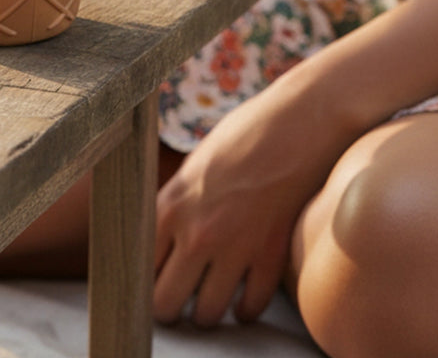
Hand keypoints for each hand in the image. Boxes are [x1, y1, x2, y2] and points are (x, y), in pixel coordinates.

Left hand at [153, 70, 354, 325]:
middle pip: (165, 303)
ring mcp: (235, 247)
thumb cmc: (243, 135)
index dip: (143, 280)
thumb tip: (160, 239)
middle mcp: (197, 232)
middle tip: (178, 298)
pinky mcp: (270, 256)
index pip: (139, 268)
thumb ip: (176, 204)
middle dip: (169, 307)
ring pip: (206, 315)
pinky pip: (250, 307)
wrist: (298, 122)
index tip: (152, 280)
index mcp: (171, 204)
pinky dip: (245, 309)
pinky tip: (243, 297)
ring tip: (209, 299)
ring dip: (207, 311)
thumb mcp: (195, 165)